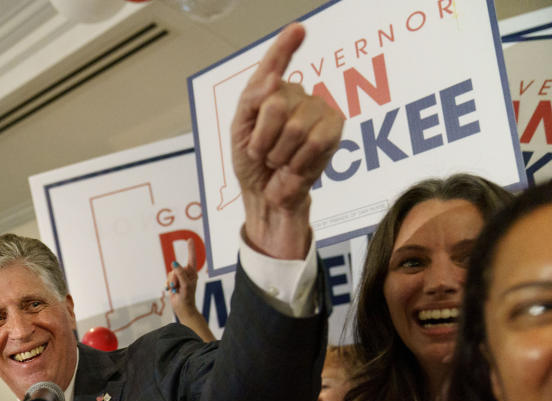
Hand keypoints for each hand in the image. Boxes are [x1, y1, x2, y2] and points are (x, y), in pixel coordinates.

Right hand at [166, 239, 199, 316]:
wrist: (182, 308)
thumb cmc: (187, 297)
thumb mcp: (185, 285)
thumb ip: (180, 273)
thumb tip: (174, 263)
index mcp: (192, 273)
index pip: (191, 258)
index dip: (190, 248)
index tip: (189, 239)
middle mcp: (186, 273)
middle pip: (176, 268)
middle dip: (175, 277)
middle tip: (178, 286)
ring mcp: (179, 278)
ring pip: (170, 273)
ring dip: (171, 282)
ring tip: (176, 289)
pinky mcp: (174, 282)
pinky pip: (167, 278)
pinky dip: (167, 284)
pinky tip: (171, 290)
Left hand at [232, 23, 342, 258]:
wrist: (267, 196)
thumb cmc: (252, 164)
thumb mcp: (239, 132)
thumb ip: (250, 103)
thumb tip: (271, 81)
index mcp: (269, 92)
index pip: (275, 64)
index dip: (284, 47)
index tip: (298, 29)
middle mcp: (296, 94)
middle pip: (276, 103)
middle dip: (262, 138)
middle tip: (263, 153)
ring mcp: (318, 109)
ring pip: (295, 125)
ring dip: (279, 152)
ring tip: (279, 160)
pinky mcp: (335, 129)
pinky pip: (315, 140)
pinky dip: (299, 159)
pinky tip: (296, 164)